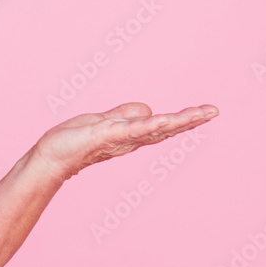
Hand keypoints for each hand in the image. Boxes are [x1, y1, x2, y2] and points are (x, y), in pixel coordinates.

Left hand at [27, 102, 218, 181]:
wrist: (51, 157)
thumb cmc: (74, 140)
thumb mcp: (105, 122)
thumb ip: (126, 115)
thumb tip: (150, 109)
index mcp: (131, 135)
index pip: (162, 125)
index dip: (183, 119)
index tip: (207, 111)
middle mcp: (130, 139)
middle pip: (165, 128)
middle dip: (190, 120)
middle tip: (214, 111)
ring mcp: (119, 138)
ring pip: (154, 128)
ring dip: (177, 121)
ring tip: (200, 113)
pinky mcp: (105, 135)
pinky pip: (130, 129)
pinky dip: (146, 124)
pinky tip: (162, 118)